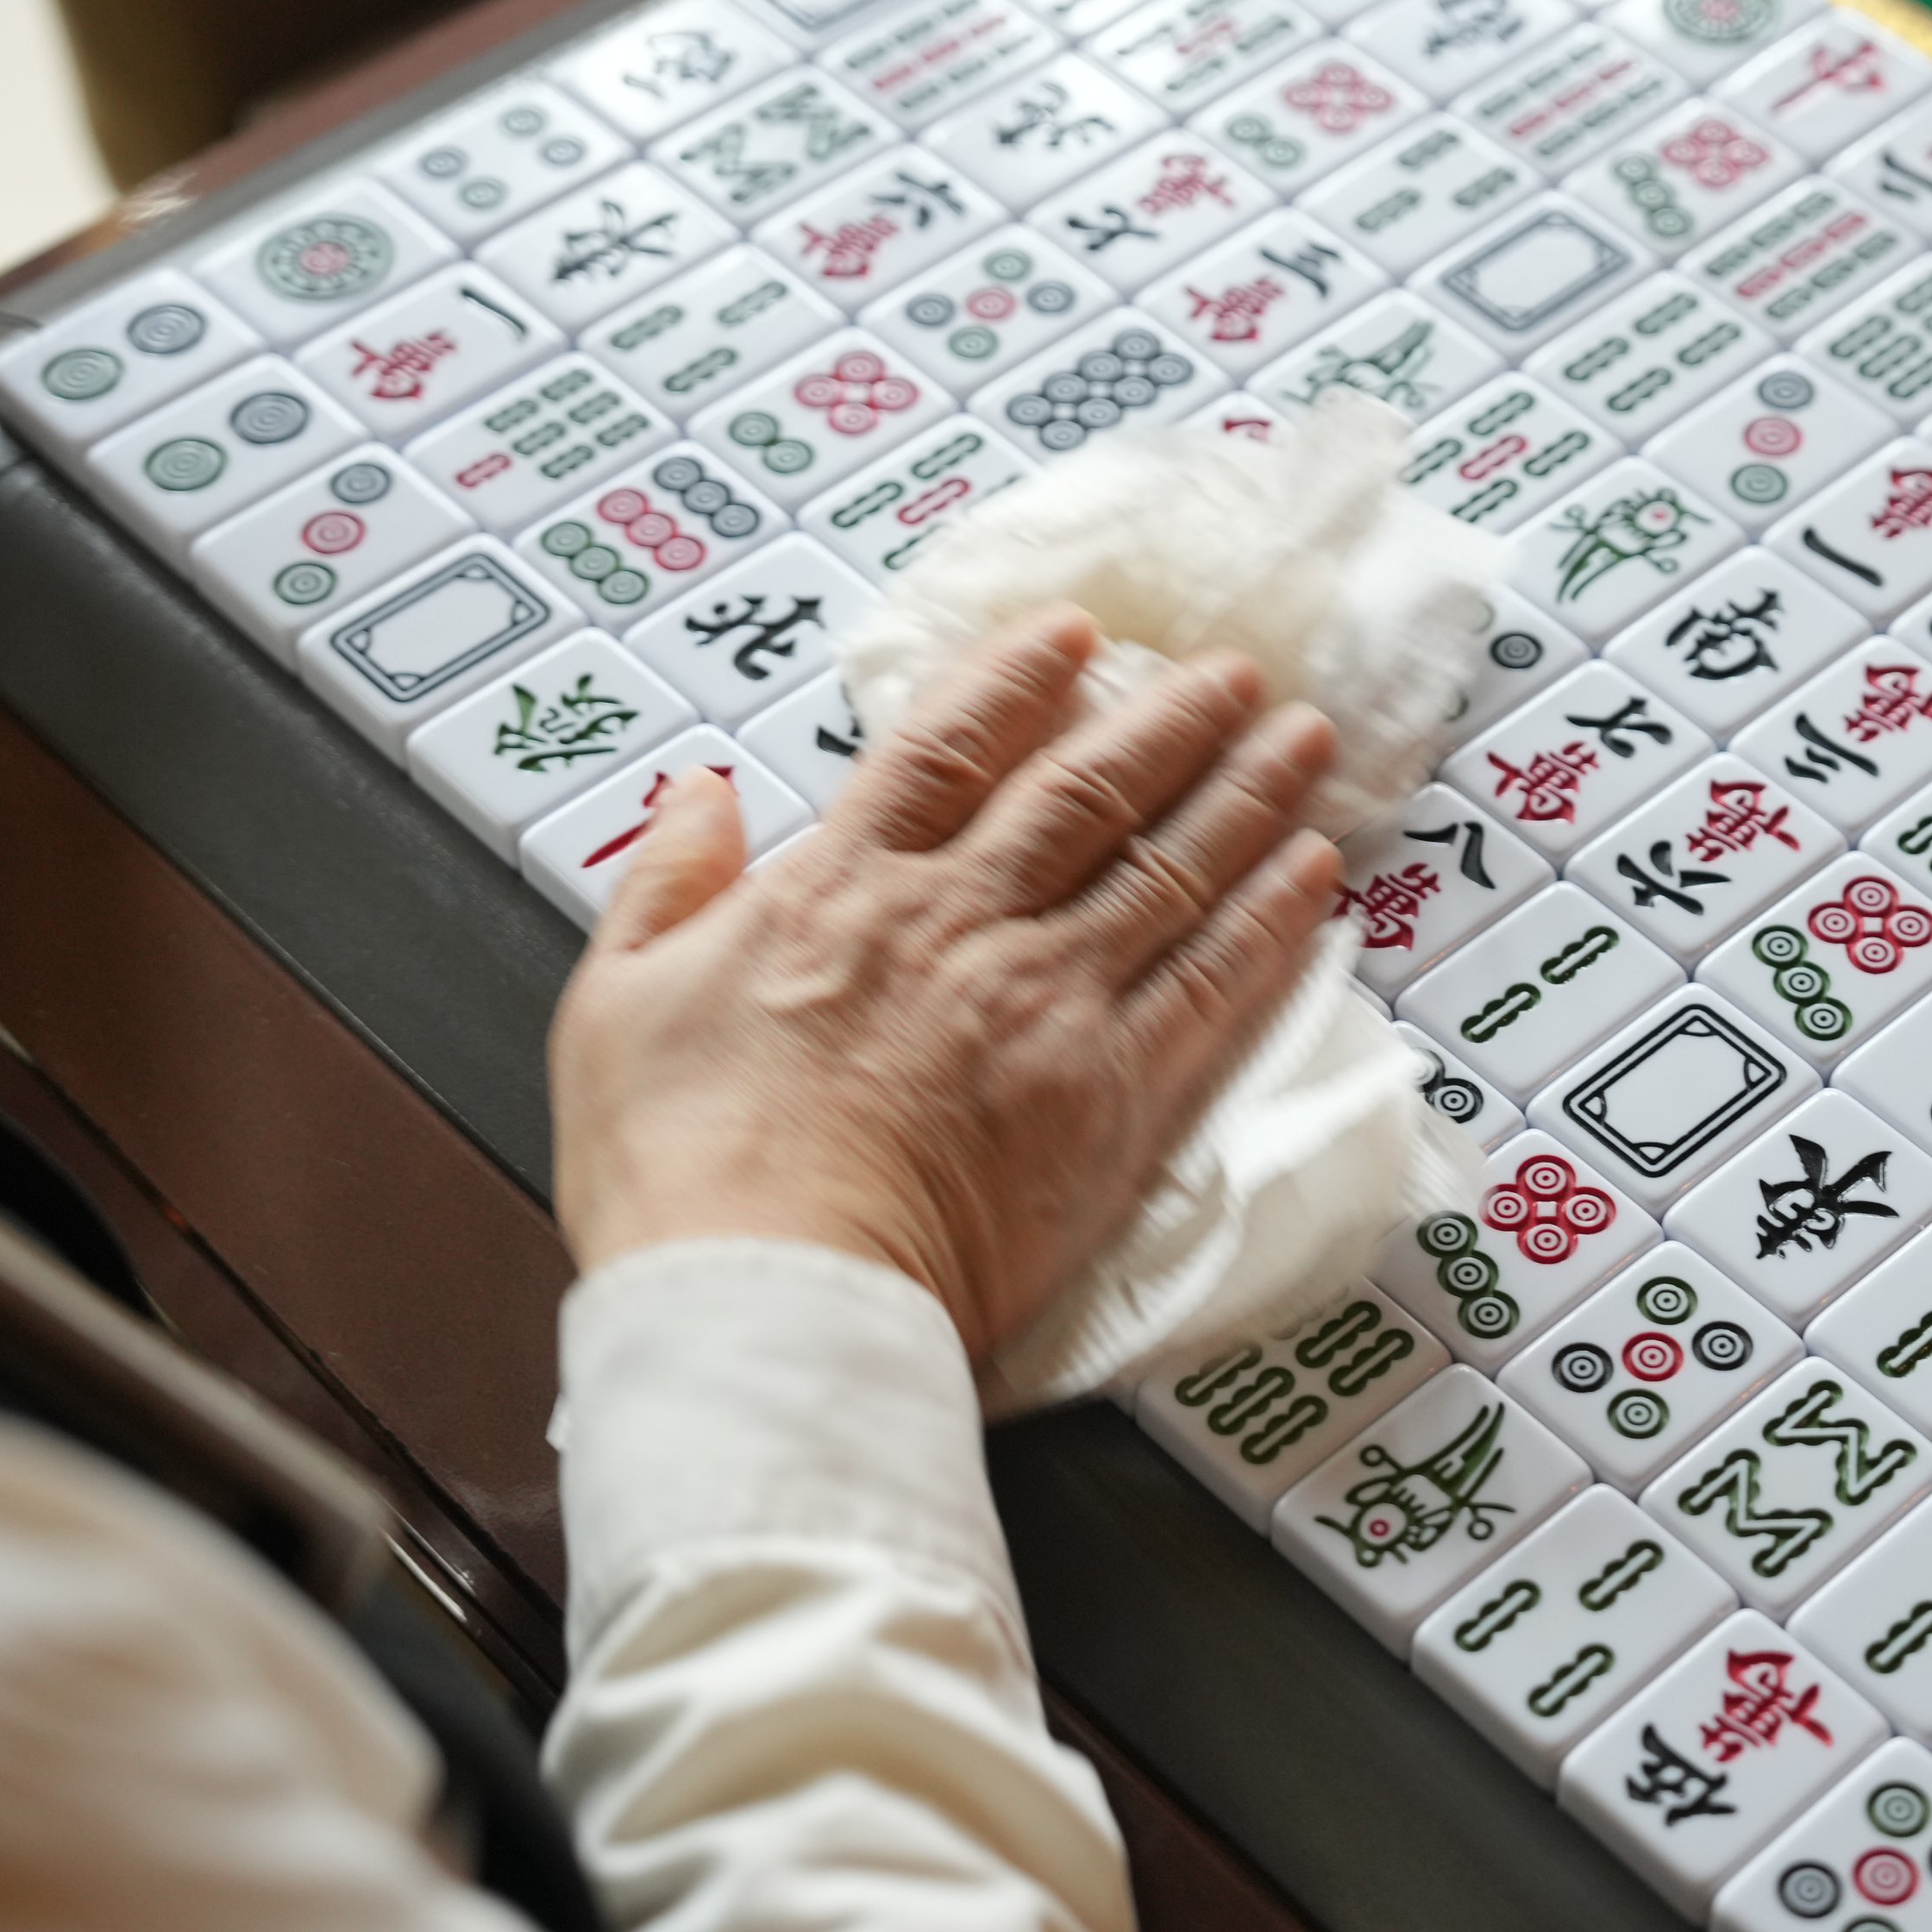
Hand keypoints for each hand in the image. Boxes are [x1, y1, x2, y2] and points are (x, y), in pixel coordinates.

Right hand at [549, 617, 1340, 1361]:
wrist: (770, 1296)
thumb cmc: (677, 1171)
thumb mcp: (615, 1002)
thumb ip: (665, 883)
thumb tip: (703, 795)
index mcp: (840, 890)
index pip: (948, 746)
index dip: (1020, 678)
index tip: (1080, 635)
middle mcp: (958, 923)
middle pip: (1088, 790)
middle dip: (1172, 719)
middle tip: (1237, 674)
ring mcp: (1044, 1002)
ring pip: (1169, 868)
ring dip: (1248, 796)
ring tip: (1307, 742)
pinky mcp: (1111, 1093)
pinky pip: (1213, 983)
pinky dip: (1272, 920)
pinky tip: (1316, 876)